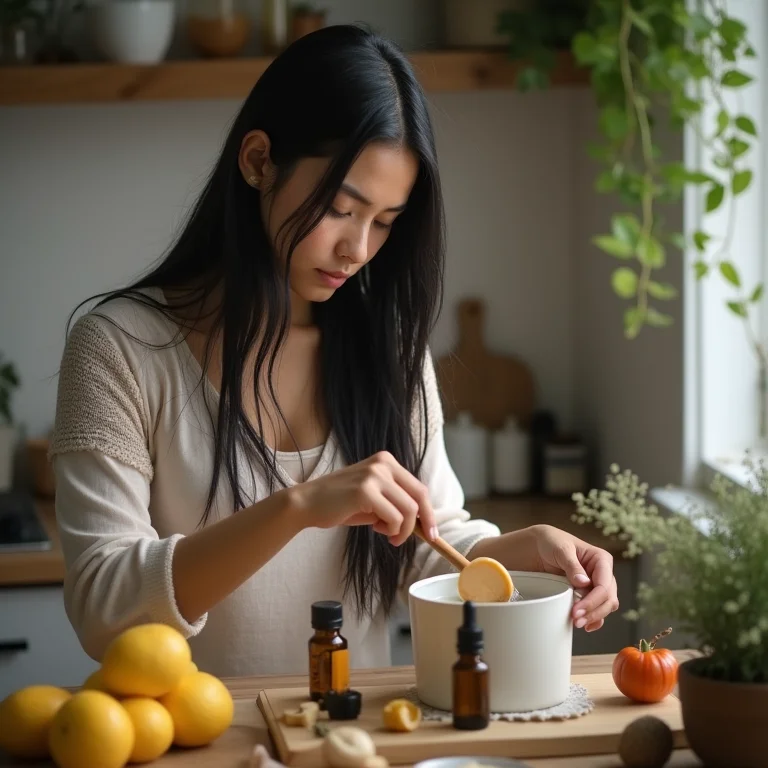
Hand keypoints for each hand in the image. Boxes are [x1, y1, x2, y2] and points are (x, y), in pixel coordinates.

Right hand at [287, 451, 437, 545]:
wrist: (307, 503)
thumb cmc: (341, 504)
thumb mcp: (374, 498)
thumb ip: (396, 502)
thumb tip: (424, 522)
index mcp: (386, 461)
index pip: (419, 487)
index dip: (429, 512)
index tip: (432, 532)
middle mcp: (383, 464)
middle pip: (420, 496)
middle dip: (425, 521)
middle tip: (426, 539)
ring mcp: (374, 475)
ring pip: (408, 510)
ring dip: (402, 530)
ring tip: (386, 534)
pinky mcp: (365, 491)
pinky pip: (394, 518)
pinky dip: (391, 530)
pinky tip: (376, 529)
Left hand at [529, 525, 618, 631]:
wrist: (537, 547)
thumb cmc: (551, 542)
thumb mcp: (561, 549)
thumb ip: (572, 565)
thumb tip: (585, 582)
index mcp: (601, 559)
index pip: (604, 585)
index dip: (593, 601)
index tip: (577, 611)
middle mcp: (602, 573)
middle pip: (608, 599)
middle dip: (594, 612)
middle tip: (576, 620)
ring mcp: (596, 585)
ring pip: (605, 607)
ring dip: (594, 617)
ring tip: (577, 623)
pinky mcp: (587, 594)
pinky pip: (597, 610)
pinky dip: (594, 619)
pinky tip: (586, 625)